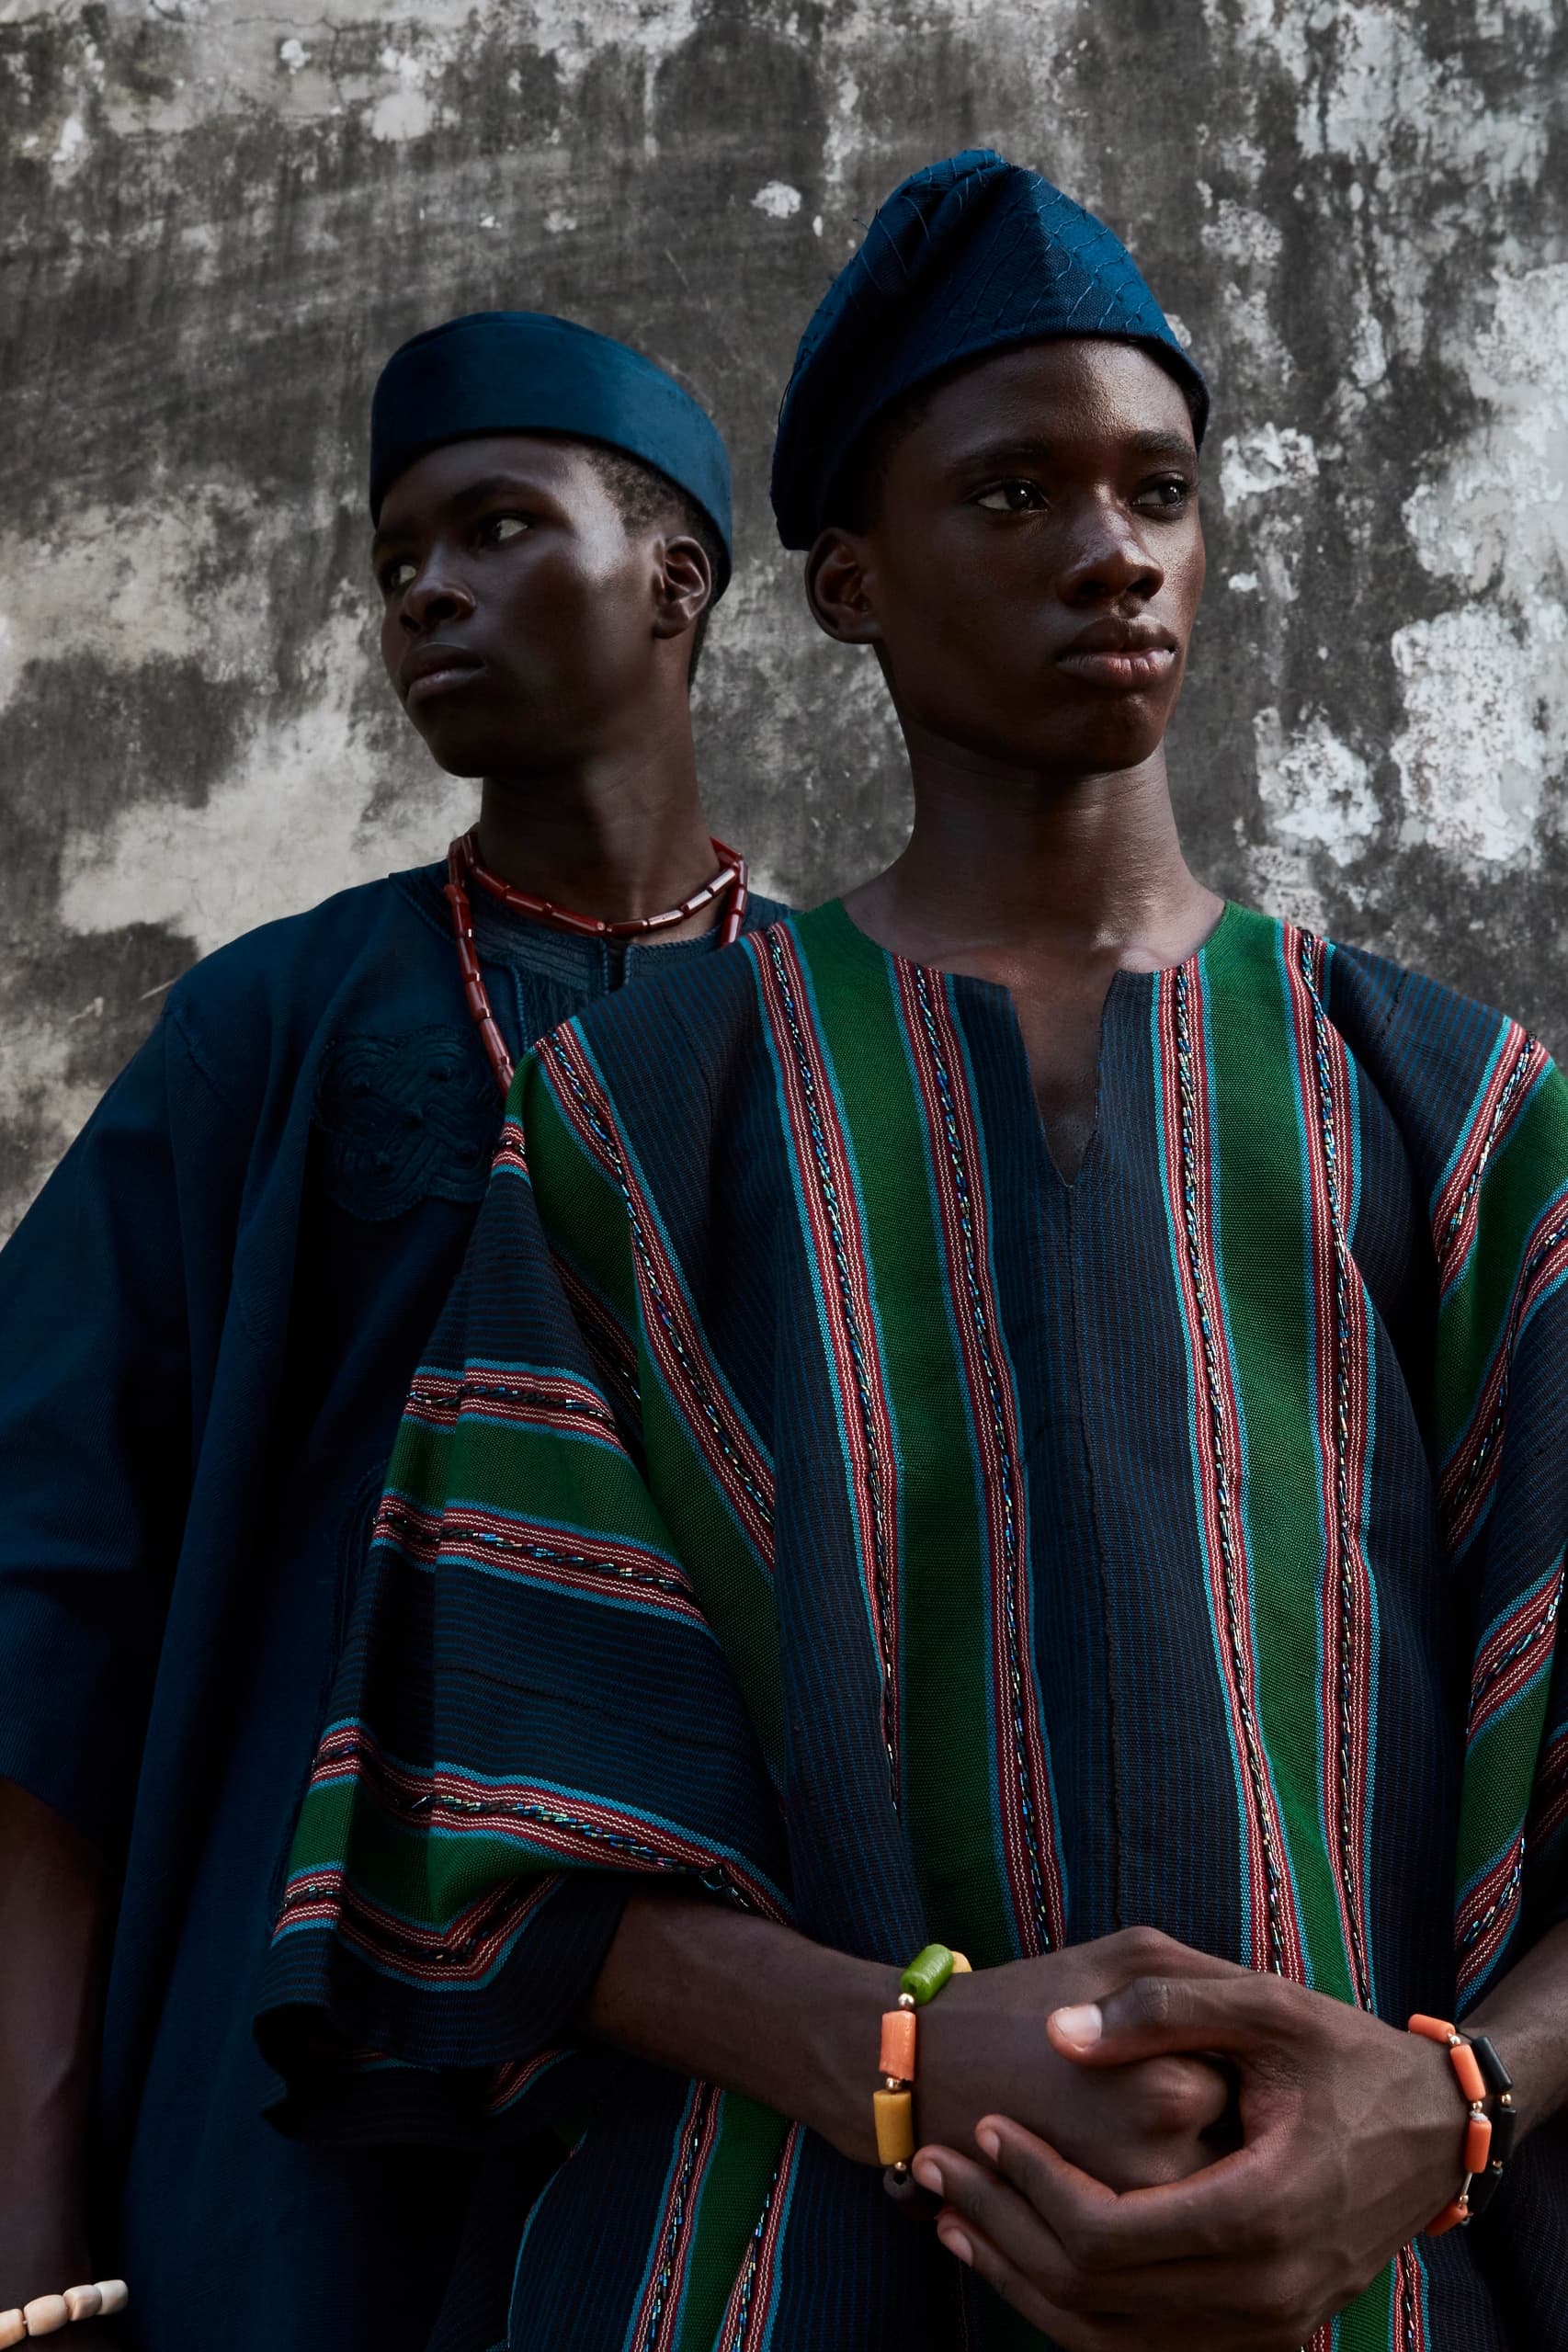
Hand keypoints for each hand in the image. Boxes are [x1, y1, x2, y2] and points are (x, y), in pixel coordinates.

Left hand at [913, 1967, 1463, 2348]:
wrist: (1433, 2130)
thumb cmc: (1344, 2057)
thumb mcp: (1265, 2005)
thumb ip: (1161, 2010)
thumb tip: (1059, 2032)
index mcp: (1261, 2210)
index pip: (1106, 2234)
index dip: (1029, 2184)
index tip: (981, 2126)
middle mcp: (1263, 2291)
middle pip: (1092, 2294)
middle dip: (1000, 2228)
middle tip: (934, 2166)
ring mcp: (1263, 2327)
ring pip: (1106, 2340)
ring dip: (1018, 2279)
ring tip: (952, 2215)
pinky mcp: (1259, 2334)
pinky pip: (1142, 2348)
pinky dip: (1070, 2309)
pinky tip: (1020, 2255)